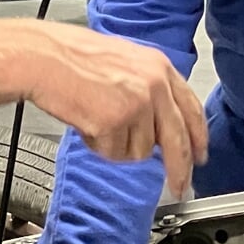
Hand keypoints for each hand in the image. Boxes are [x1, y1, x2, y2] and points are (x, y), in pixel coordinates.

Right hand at [17, 21, 208, 197]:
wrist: (43, 57)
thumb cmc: (72, 57)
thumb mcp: (125, 62)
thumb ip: (149, 90)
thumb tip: (159, 126)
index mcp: (159, 68)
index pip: (191, 110)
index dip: (197, 138)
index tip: (199, 157)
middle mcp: (154, 86)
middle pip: (177, 141)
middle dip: (179, 170)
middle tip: (178, 187)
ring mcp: (136, 105)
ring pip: (140, 151)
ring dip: (118, 146)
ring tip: (96, 118)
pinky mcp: (115, 123)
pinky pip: (114, 153)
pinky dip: (99, 146)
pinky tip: (87, 122)